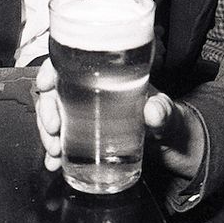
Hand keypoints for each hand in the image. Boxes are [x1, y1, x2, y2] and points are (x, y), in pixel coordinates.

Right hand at [34, 59, 203, 177]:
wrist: (177, 148)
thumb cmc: (174, 121)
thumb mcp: (171, 115)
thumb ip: (165, 112)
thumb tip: (153, 112)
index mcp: (110, 75)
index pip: (72, 61)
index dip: (52, 68)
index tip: (45, 84)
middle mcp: (95, 90)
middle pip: (57, 89)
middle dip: (46, 108)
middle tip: (53, 130)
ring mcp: (88, 112)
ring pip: (55, 113)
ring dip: (47, 132)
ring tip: (53, 152)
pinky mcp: (87, 134)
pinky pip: (62, 136)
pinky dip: (53, 149)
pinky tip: (53, 161)